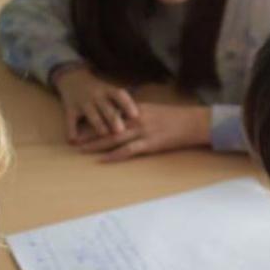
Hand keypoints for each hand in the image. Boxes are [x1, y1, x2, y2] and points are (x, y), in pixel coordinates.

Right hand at [53, 65, 138, 142]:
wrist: (74, 80)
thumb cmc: (100, 91)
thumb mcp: (111, 93)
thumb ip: (123, 105)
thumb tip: (143, 118)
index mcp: (109, 91)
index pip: (120, 96)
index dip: (128, 105)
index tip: (136, 115)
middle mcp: (97, 96)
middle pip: (107, 108)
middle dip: (114, 119)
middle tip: (121, 130)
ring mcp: (83, 102)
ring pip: (91, 115)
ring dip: (97, 124)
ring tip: (104, 133)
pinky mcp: (70, 109)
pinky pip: (70, 120)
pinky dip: (71, 130)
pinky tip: (73, 140)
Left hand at [78, 104, 210, 161]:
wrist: (194, 122)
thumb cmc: (177, 117)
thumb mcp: (155, 110)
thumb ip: (139, 113)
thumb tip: (126, 118)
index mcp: (137, 109)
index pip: (111, 113)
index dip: (96, 119)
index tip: (82, 123)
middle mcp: (137, 118)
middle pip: (108, 126)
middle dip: (90, 132)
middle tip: (75, 139)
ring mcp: (143, 131)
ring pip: (114, 138)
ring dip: (96, 144)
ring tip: (82, 150)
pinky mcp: (150, 143)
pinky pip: (128, 150)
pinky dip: (114, 155)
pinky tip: (103, 160)